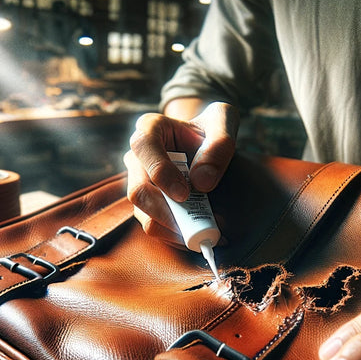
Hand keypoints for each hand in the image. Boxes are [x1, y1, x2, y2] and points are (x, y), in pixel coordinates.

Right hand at [123, 101, 238, 244]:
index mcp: (149, 129)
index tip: (184, 194)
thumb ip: (219, 144)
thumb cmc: (212, 130)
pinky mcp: (147, 205)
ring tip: (206, 231)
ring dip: (174, 228)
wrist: (208, 145)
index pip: (144, 147)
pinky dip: (177, 235)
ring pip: (144, 214)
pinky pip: (155, 227)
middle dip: (165, 212)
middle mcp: (136, 157)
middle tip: (195, 225)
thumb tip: (201, 182)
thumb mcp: (224, 123)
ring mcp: (138, 183)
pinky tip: (201, 233)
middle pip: (138, 190)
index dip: (161, 172)